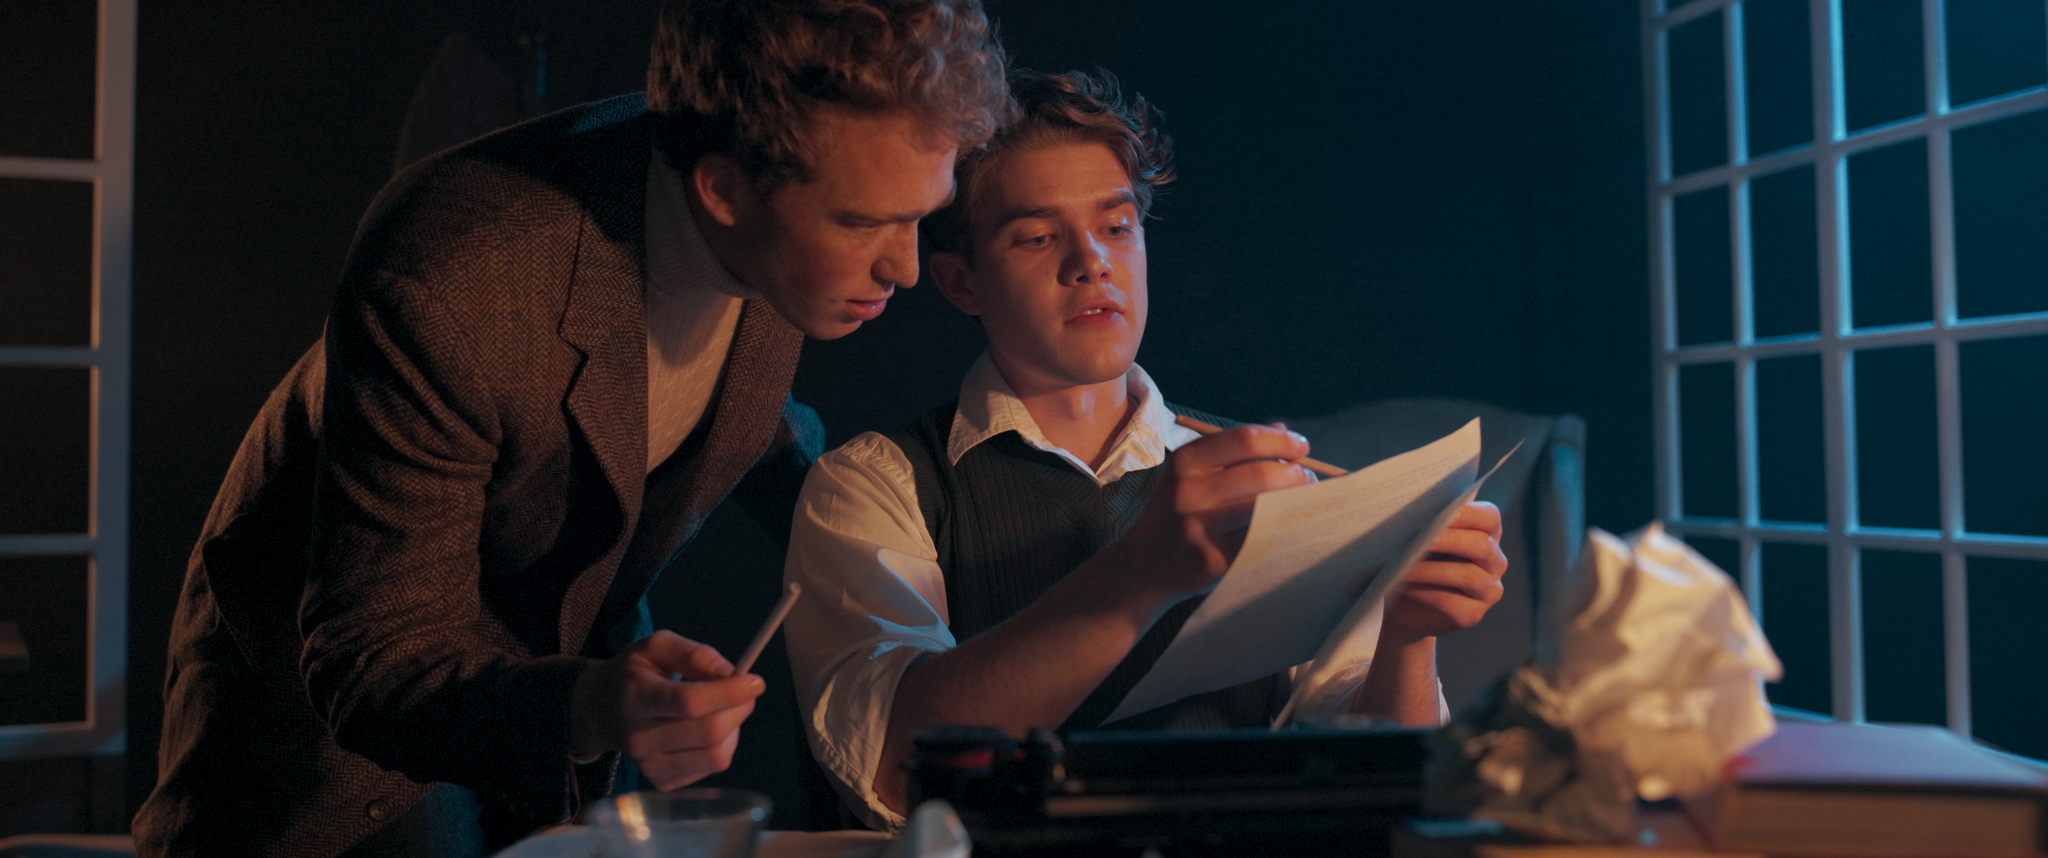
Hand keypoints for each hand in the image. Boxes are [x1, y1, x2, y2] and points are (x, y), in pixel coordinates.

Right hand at [569, 630, 763, 789]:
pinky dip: (720, 746)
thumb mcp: (656, 646)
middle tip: (747, 693)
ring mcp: (648, 765)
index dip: (730, 692)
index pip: (690, 702)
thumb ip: (695, 653)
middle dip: (740, 709)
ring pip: (716, 756)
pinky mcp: (660, 781)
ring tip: (724, 710)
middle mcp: (638, 737)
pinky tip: (706, 730)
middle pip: (709, 732)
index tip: (755, 681)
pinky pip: (710, 768)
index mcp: (636, 696)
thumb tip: (730, 673)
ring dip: (734, 730)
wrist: (600, 710)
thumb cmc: (633, 673)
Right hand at [1092, 424, 1314, 604]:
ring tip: (1302, 500)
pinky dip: (1282, 530)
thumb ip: (1232, 451)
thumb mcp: (1190, 474)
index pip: (1244, 440)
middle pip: (1261, 474)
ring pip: (1264, 509)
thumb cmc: (1177, 511)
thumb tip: (1283, 431)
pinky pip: (1261, 540)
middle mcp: (1188, 493)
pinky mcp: (1213, 561)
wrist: (1144, 564)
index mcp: (1184, 463)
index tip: (1301, 446)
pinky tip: (1288, 526)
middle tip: (1306, 478)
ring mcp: (1199, 529)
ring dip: (1294, 502)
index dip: (1281, 441)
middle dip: (1295, 474)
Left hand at [1382, 501, 1506, 644]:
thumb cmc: (1414, 560)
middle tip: (1419, 537)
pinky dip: (1423, 592)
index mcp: (1487, 534)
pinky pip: (1450, 601)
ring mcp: (1488, 590)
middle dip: (1448, 539)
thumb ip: (1426, 525)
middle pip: (1482, 545)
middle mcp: (1495, 561)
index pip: (1489, 517)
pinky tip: (1403, 586)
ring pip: (1468, 575)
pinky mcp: (1472, 614)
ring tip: (1404, 565)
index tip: (1439, 510)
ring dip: (1431, 569)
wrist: (1403, 604)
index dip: (1467, 513)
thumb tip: (1412, 515)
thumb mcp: (1421, 539)